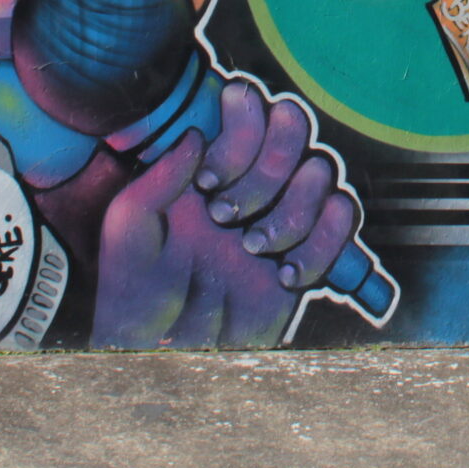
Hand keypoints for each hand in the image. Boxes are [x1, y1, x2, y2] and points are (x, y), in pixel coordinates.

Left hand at [90, 82, 359, 348]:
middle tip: (224, 213)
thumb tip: (197, 135)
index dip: (242, 128)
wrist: (163, 358)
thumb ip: (154, 180)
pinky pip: (342, 223)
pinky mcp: (309, 253)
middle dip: (266, 168)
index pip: (250, 110)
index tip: (207, 177)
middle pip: (295, 128)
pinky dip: (321, 243)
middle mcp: (251, 182)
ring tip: (252, 249)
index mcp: (210, 165)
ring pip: (322, 171)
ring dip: (292, 209)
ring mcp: (282, 215)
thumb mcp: (126, 232)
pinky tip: (283, 275)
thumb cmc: (135, 295)